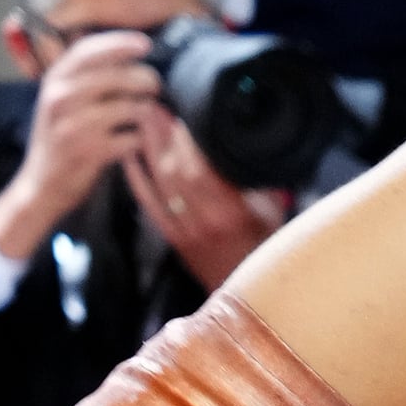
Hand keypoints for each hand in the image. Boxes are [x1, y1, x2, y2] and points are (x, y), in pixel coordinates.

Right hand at [0, 32, 166, 260]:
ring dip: (146, 111)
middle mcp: (59, 99)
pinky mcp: (88, 151)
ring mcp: (73, 126)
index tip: (145, 44)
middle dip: (146, 79)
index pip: (89, 50)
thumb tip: (134, 49)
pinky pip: (134, 137)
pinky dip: (139, 139)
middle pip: (120, 76)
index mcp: (54, 80)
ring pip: (132, 106)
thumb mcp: (64, 99)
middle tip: (153, 88)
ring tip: (141, 116)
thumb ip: (89, 74)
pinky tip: (130, 141)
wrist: (42, 185)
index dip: (120, 43)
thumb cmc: (62, 135)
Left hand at [123, 113, 285, 289]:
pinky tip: (129, 156)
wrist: (252, 302)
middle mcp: (203, 221)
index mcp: (231, 212)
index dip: (187, 141)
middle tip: (153, 103)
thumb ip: (263, 181)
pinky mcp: (173, 238)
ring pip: (159, 184)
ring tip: (143, 117)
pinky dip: (136, 179)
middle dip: (162, 135)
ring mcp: (184, 230)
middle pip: (174, 171)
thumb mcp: (277, 212)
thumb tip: (255, 146)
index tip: (184, 112)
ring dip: (148, 148)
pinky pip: (148, 205)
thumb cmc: (271, 250)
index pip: (200, 170)